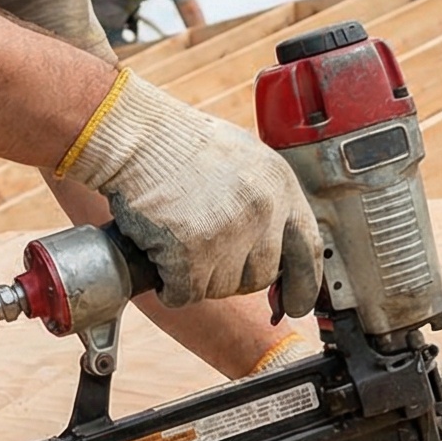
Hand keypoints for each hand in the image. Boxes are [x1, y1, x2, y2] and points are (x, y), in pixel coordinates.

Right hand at [62, 73, 321, 312]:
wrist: (135, 136)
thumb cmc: (179, 143)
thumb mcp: (242, 159)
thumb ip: (264, 200)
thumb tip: (274, 246)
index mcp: (279, 186)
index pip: (306, 250)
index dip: (303, 285)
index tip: (295, 304)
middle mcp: (262, 212)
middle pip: (259, 277)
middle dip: (232, 275)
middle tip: (204, 253)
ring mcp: (228, 234)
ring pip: (221, 288)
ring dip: (196, 277)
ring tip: (177, 240)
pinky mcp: (191, 254)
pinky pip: (184, 292)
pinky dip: (169, 285)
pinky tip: (159, 258)